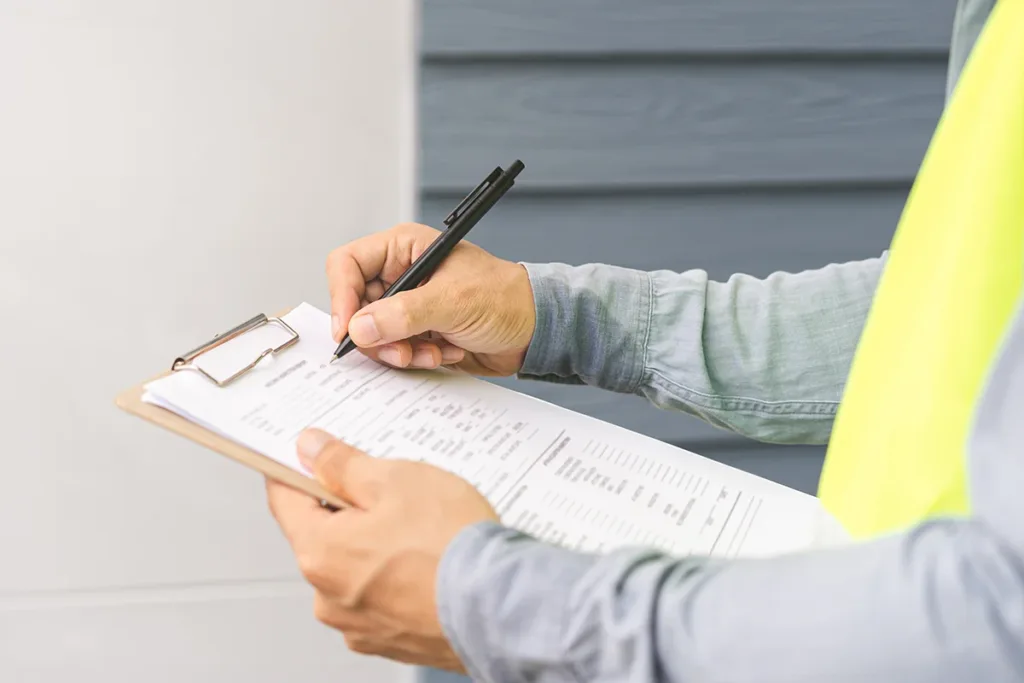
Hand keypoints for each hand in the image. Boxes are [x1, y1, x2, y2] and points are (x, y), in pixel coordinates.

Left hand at [265, 428, 499, 670]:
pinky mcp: (390, 640)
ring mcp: (359, 625)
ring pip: (355, 568)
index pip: (284, 500)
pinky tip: (430, 561)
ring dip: (376, 547)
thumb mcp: (395, 479)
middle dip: (350, 510)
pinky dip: (397, 578)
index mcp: (319, 553)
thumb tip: (310, 450)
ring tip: (422, 530)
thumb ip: (343, 464)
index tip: (308, 456)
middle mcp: (328, 597)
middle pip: (323, 536)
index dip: (296, 470)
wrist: (500, 605)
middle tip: (392, 492)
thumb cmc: (450, 545)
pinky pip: (382, 597)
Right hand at [327, 222, 535, 375]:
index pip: (348, 265)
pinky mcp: (416, 333)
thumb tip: (360, 327)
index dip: (342, 297)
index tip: (348, 330)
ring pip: (373, 336)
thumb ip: (404, 314)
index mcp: (404, 249)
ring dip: (401, 351)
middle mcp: (401, 276)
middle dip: (377, 335)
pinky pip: (395, 352)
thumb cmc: (506, 298)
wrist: (535, 330)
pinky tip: (446, 351)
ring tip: (433, 351)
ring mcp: (408, 307)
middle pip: (356, 308)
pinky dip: (417, 359)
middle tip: (401, 351)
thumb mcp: (454, 301)